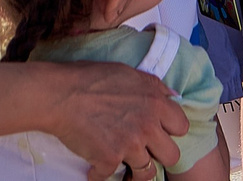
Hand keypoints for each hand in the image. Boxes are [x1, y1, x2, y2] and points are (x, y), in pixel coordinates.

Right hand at [33, 61, 187, 180]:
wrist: (60, 95)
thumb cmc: (90, 78)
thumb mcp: (128, 73)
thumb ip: (153, 86)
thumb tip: (172, 96)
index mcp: (155, 103)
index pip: (182, 127)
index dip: (171, 131)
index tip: (158, 132)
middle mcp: (147, 126)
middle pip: (172, 155)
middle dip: (159, 155)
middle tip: (144, 150)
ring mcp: (130, 145)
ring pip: (146, 172)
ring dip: (133, 169)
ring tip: (122, 161)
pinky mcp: (110, 160)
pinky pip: (111, 177)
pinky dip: (99, 173)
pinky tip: (93, 166)